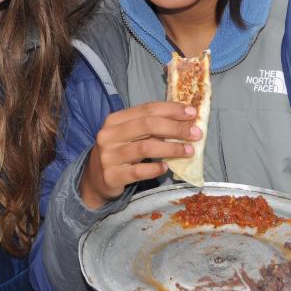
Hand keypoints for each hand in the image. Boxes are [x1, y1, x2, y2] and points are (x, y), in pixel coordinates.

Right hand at [79, 101, 198, 208]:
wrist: (94, 180)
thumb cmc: (118, 153)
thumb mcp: (128, 136)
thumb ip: (149, 128)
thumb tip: (183, 121)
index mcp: (114, 120)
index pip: (146, 109)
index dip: (171, 109)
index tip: (191, 113)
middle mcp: (109, 135)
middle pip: (147, 125)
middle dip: (175, 128)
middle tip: (195, 133)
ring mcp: (108, 156)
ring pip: (146, 147)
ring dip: (171, 148)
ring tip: (188, 151)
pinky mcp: (111, 176)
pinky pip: (138, 171)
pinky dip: (155, 168)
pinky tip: (166, 167)